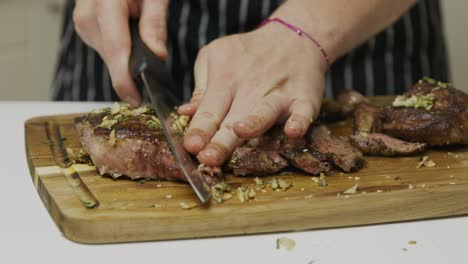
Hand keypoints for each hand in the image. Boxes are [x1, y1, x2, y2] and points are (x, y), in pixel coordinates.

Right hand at [73, 0, 168, 105]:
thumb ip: (154, 23)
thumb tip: (157, 55)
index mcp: (106, 1)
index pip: (115, 47)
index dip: (124, 79)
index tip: (135, 99)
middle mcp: (88, 14)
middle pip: (111, 56)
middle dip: (130, 75)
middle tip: (149, 88)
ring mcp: (83, 22)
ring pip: (108, 56)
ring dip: (126, 63)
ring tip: (142, 55)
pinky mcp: (85, 28)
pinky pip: (105, 50)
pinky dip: (120, 55)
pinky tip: (130, 49)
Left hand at [179, 23, 326, 166]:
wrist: (292, 37)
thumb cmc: (246, 54)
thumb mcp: (214, 57)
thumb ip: (201, 89)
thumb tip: (185, 113)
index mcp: (225, 79)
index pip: (209, 109)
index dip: (200, 129)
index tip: (191, 147)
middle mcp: (250, 87)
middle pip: (233, 118)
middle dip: (220, 140)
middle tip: (207, 158)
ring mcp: (279, 93)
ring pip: (264, 112)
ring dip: (254, 123)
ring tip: (240, 132)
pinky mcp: (304, 98)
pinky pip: (303, 111)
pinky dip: (300, 121)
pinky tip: (293, 131)